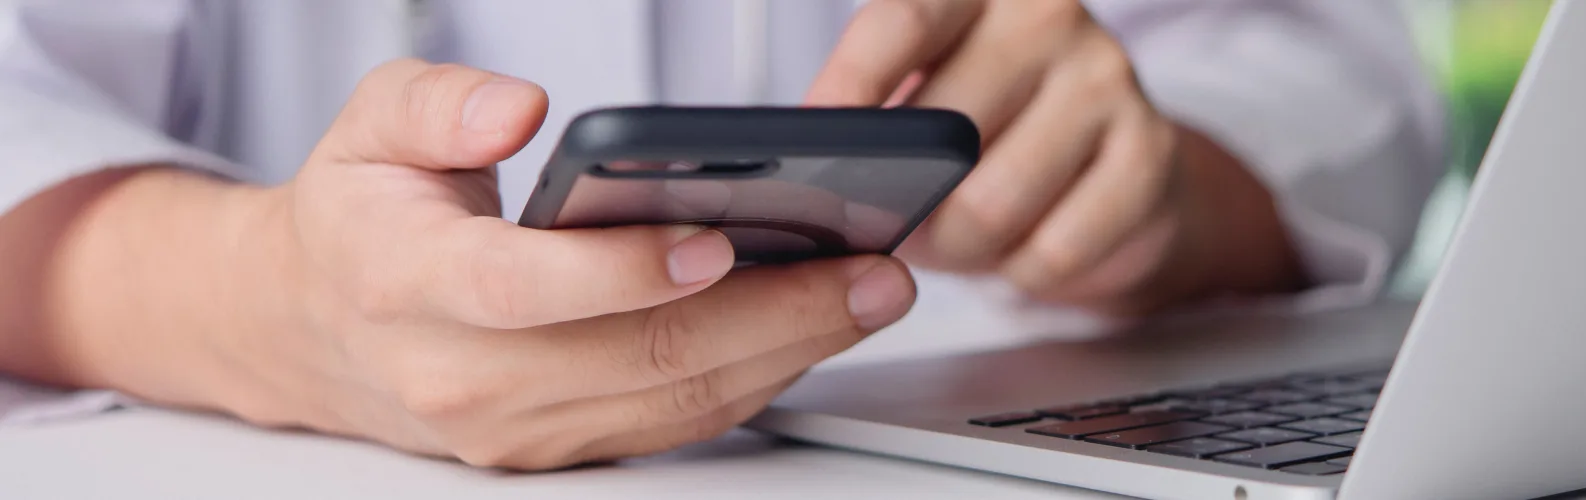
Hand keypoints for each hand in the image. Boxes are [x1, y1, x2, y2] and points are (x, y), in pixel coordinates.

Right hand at [87, 60, 917, 469]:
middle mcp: (463, 375)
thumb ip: (439, 102)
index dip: (625, 271)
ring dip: (788, 352)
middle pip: (637, 357)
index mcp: (408, 281)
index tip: (717, 238)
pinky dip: (756, 379)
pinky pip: (674, 423)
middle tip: (868, 270)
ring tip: (871, 295)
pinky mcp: (559, 449)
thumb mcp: (370, 126)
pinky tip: (816, 331)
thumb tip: (518, 110)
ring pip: (673, 401)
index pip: (523, 290)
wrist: (311, 330)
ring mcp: (515, 427)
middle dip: (772, 314)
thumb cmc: (360, 218)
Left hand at [808, 0, 1304, 312]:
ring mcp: (1107, 78)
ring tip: (963, 241)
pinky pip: (1053, 249)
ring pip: (993, 205)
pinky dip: (1024, 272)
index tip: (814, 152)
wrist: (1115, 178)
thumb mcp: (927, 108)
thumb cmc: (996, 136)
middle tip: (899, 227)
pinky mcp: (1150, 153)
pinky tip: (1029, 248)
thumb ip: (878, 124)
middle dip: (907, 208)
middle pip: (945, 134)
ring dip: (962, 249)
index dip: (849, 88)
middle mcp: (1046, 15)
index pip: (901, 21)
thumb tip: (818, 185)